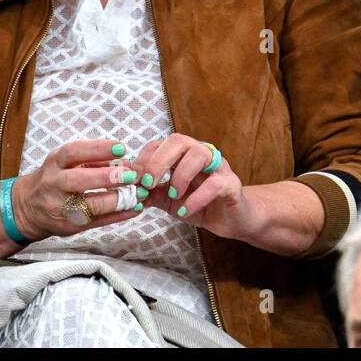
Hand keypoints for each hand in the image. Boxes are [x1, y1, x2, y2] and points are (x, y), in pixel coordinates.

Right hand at [10, 139, 143, 240]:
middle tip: (130, 174)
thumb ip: (94, 160)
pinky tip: (135, 208)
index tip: (121, 148)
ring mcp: (60, 208)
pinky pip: (97, 222)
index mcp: (54, 164)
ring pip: (88, 206)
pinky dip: (119, 216)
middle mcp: (54, 185)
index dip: (98, 149)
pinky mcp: (69, 227)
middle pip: (77, 180)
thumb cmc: (55, 178)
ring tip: (137, 193)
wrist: (27, 208)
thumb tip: (126, 161)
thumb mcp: (67, 162)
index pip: (73, 152)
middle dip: (106, 177)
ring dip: (117, 200)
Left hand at [133, 134, 259, 240]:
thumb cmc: (201, 204)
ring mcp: (219, 167)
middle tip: (148, 184)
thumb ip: (151, 193)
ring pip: (200, 154)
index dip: (145, 158)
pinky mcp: (231, 184)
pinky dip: (195, 198)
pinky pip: (215, 184)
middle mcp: (202, 154)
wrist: (231, 219)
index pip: (161, 143)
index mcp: (185, 154)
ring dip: (180, 175)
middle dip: (158, 161)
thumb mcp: (169, 199)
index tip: (134, 179)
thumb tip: (129, 191)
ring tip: (173, 195)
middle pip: (179, 141)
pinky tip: (184, 212)